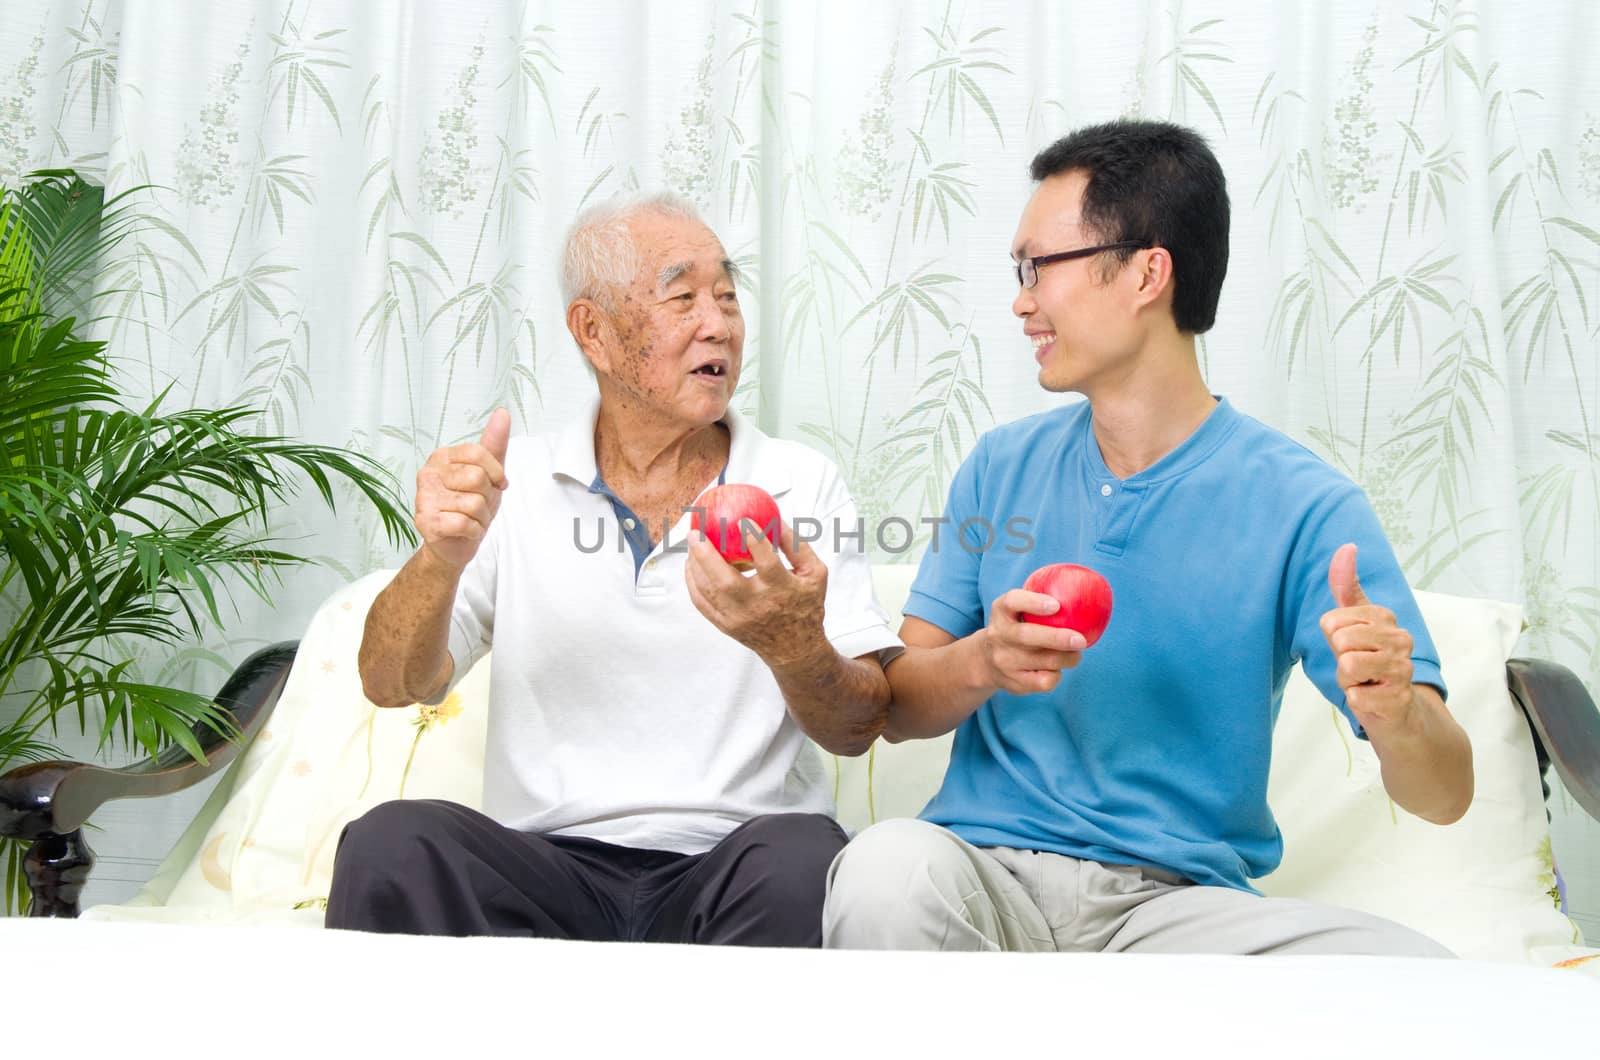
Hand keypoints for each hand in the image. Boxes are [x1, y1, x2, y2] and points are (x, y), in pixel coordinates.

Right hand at [414, 409, 510, 572]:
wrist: (454, 544)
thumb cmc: (470, 505)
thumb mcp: (488, 473)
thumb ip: (494, 444)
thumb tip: (502, 413)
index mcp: (442, 457)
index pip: (477, 453)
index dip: (496, 472)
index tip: (498, 484)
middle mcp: (428, 473)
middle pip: (477, 478)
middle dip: (487, 498)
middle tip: (478, 506)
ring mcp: (424, 498)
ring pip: (473, 503)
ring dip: (481, 517)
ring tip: (471, 519)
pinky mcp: (425, 522)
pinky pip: (464, 523)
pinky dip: (473, 531)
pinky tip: (464, 530)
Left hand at [685, 518, 828, 667]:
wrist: (795, 648)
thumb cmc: (806, 605)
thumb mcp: (815, 573)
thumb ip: (797, 545)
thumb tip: (776, 519)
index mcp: (782, 590)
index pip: (766, 562)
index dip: (754, 539)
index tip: (742, 520)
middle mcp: (757, 605)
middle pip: (725, 580)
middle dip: (705, 554)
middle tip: (696, 533)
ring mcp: (738, 618)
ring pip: (708, 591)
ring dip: (694, 565)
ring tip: (692, 544)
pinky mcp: (725, 625)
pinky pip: (702, 603)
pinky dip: (692, 583)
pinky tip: (691, 566)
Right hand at [978, 589, 1084, 694]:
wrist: (986, 662)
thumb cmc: (1014, 628)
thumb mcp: (1016, 610)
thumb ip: (1039, 601)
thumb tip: (1082, 597)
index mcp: (1001, 611)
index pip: (1012, 602)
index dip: (1033, 602)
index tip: (1056, 605)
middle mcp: (999, 636)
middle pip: (1027, 636)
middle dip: (1057, 638)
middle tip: (1081, 640)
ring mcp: (1005, 661)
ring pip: (1044, 662)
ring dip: (1068, 658)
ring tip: (1076, 652)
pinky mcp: (1014, 683)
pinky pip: (1045, 682)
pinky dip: (1058, 674)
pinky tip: (1057, 668)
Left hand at [1319, 543, 1417, 728]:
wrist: (1398, 712)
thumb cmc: (1369, 664)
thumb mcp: (1353, 624)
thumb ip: (1346, 587)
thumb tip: (1347, 547)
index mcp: (1384, 617)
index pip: (1332, 621)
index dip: (1334, 640)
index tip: (1352, 647)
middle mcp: (1399, 638)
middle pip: (1340, 641)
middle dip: (1340, 661)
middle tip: (1358, 669)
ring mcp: (1403, 668)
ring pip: (1347, 665)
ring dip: (1348, 681)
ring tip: (1365, 682)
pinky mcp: (1399, 698)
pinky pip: (1355, 695)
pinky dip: (1357, 701)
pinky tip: (1373, 699)